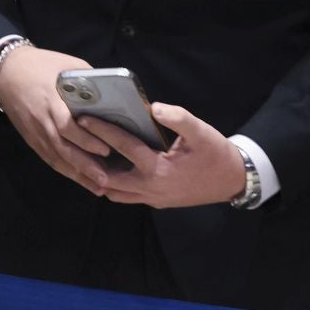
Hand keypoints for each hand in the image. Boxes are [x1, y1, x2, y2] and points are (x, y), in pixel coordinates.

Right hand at [0, 45, 115, 195]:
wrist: (5, 72)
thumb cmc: (41, 65)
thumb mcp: (68, 66)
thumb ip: (89, 82)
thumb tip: (116, 97)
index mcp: (51, 100)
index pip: (67, 125)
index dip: (86, 140)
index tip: (107, 150)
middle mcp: (42, 120)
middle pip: (63, 148)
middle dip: (85, 166)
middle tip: (107, 179)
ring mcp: (35, 131)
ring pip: (56, 157)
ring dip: (77, 174)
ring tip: (98, 187)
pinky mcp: (31, 138)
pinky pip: (49, 157)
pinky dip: (65, 170)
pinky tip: (80, 179)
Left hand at [79, 104, 248, 208]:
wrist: (234, 180)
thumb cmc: (216, 154)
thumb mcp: (201, 132)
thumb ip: (178, 118)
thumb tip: (153, 108)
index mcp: (157, 169)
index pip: (122, 147)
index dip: (101, 130)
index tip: (82, 118)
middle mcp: (149, 187)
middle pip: (106, 176)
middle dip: (89, 159)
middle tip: (75, 141)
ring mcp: (151, 198)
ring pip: (113, 192)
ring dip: (98, 176)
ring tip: (87, 155)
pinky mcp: (155, 202)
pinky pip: (126, 196)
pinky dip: (112, 184)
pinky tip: (107, 168)